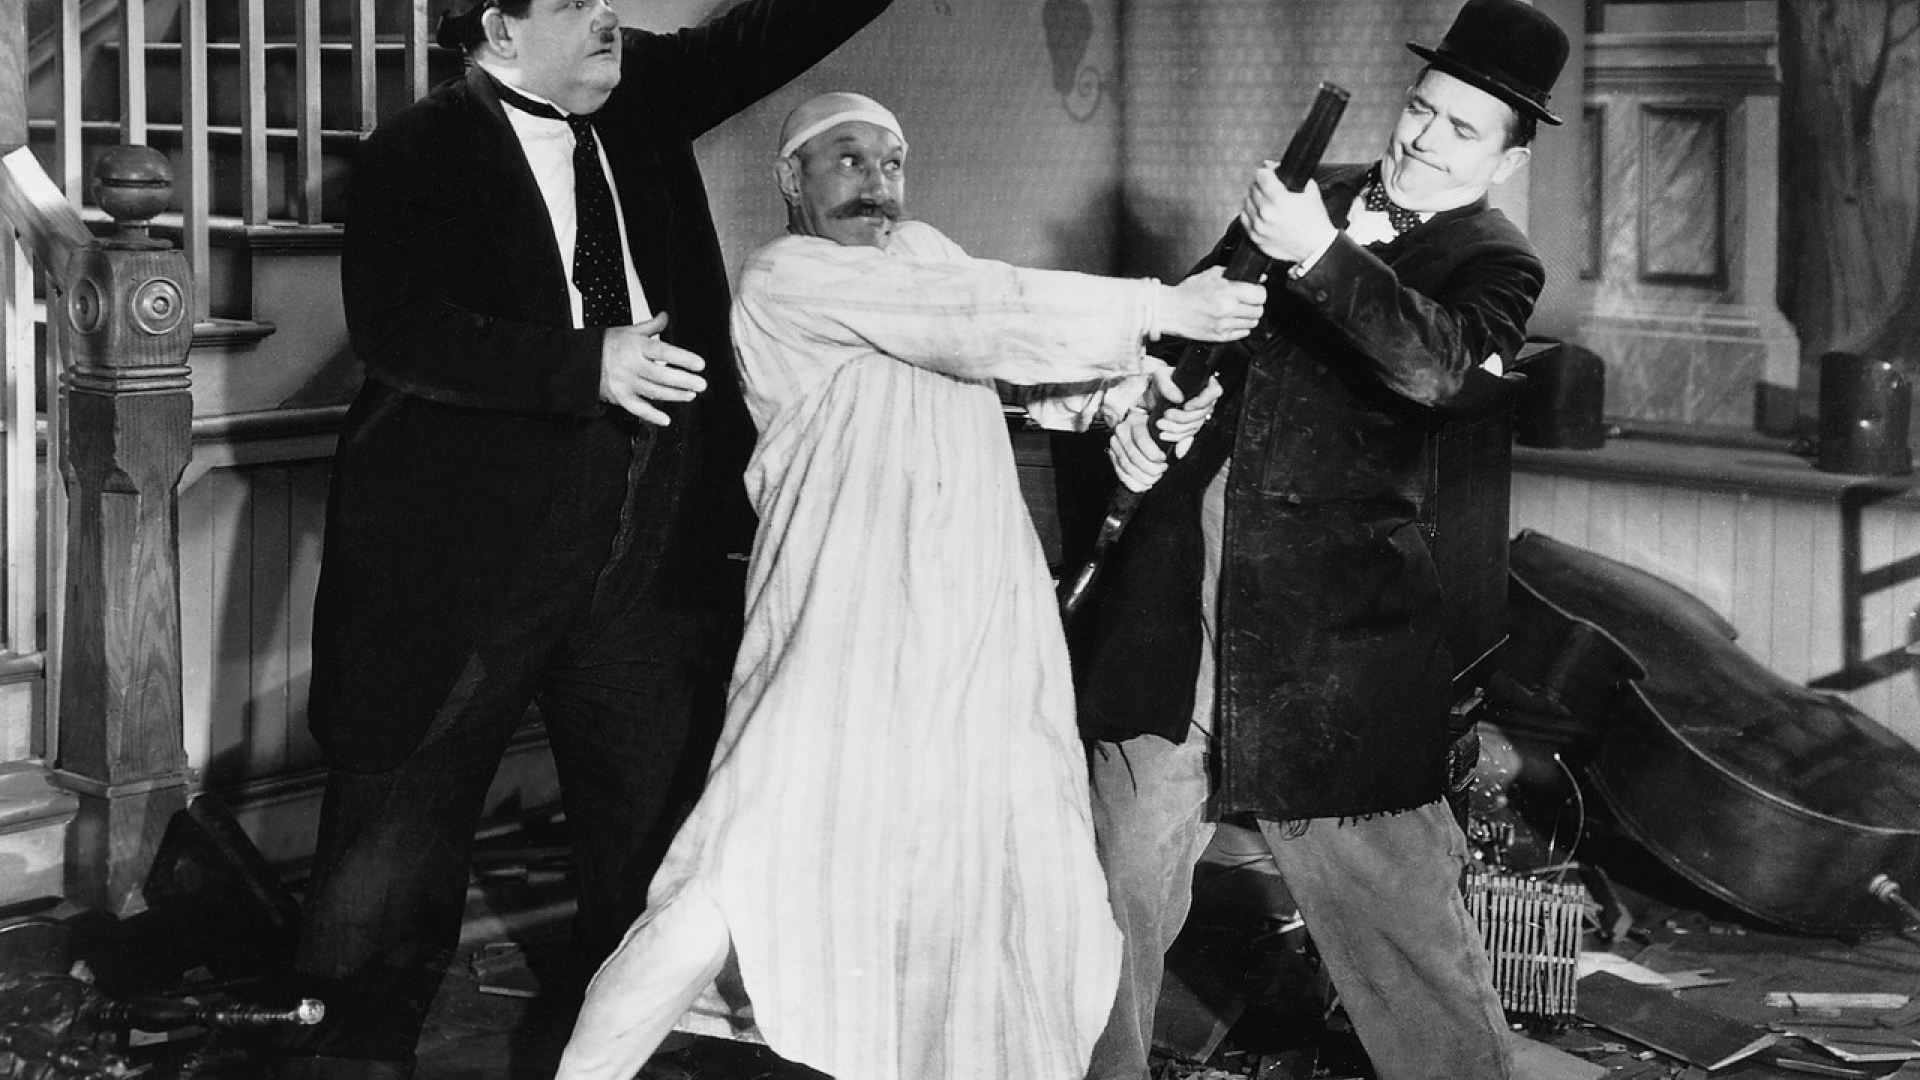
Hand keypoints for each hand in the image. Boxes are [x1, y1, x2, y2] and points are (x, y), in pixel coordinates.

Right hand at [600, 312, 707, 426]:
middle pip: (661, 374)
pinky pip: (637, 409)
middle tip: (701, 384)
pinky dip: (652, 416)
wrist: (580, 360)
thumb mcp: (628, 330)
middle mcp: (631, 364)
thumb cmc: (606, 344)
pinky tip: (665, 419)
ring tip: (691, 395)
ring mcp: (625, 382)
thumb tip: (665, 316)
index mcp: (635, 346)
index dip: (683, 358)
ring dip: (674, 395)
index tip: (699, 364)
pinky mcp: (619, 397)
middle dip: (684, 380)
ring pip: (654, 392)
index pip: (663, 351)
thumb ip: (650, 326)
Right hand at [1106, 372, 1221, 492]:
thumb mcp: (1166, 394)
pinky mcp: (1113, 452)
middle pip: (1131, 455)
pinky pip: (1118, 470)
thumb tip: (1179, 411)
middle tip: (1161, 472)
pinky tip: (1142, 485)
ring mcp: (1115, 442)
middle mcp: (1121, 429)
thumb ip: (1174, 400)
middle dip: (1148, 468)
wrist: (1142, 407)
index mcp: (1134, 418)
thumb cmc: (1158, 404)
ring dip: (1140, 476)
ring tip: (1154, 479)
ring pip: (1124, 464)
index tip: (1164, 461)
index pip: (1140, 438)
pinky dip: (1130, 481)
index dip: (1152, 452)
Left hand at [1151, 369, 1221, 451]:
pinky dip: (1175, 436)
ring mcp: (1199, 413)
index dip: (1201, 401)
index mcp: (1203, 383)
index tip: (1186, 405)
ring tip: (1161, 423)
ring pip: (1195, 425)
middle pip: (1202, 413)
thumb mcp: (1160, 376)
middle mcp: (1204, 399)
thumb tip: (1178, 398)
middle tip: (1166, 414)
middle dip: (1182, 417)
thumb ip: (1167, 385)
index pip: (1214, 391)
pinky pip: (1188, 434)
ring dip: (1176, 428)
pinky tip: (1164, 434)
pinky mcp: (1191, 425)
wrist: (1154, 393)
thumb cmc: (1161, 380)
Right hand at [1156, 267, 1265, 342]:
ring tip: (1239, 311)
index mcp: (1227, 291)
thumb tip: (1257, 277)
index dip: (1258, 292)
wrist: (1170, 311)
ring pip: (1252, 323)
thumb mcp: (1211, 275)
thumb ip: (1233, 273)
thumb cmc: (1187, 293)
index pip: (1260, 295)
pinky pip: (1242, 334)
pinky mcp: (1220, 337)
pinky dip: (1241, 328)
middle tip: (1247, 301)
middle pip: (1258, 310)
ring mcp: (1224, 325)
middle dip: (1255, 305)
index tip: (1254, 292)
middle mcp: (1227, 309)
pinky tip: (1232, 321)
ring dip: (1249, 317)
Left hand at [1239, 167, 1337, 264]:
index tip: (1268, 172)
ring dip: (1254, 198)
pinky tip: (1258, 211)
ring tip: (1264, 199)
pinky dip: (1250, 212)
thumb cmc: (1315, 222)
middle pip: (1253, 188)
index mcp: (1279, 200)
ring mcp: (1259, 227)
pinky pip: (1244, 218)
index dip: (1266, 171)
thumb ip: (1294, 177)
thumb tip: (1275, 166)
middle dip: (1261, 184)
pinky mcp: (1255, 238)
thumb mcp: (1310, 192)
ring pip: (1246, 203)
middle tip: (1268, 186)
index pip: (1261, 176)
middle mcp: (1266, 213)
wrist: (1315, 248)